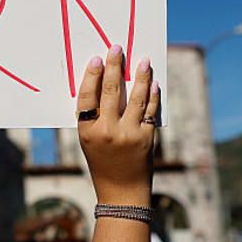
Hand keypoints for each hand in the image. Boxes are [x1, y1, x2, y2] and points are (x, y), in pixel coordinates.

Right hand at [76, 44, 159, 204]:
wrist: (122, 193)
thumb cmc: (102, 164)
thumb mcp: (89, 141)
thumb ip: (94, 117)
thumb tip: (103, 84)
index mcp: (87, 131)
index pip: (88, 97)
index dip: (92, 75)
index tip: (97, 59)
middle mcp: (107, 131)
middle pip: (111, 91)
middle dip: (115, 66)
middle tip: (117, 48)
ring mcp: (128, 134)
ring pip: (136, 98)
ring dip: (140, 77)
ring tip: (143, 61)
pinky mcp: (146, 138)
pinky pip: (151, 111)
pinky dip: (153, 95)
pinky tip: (154, 83)